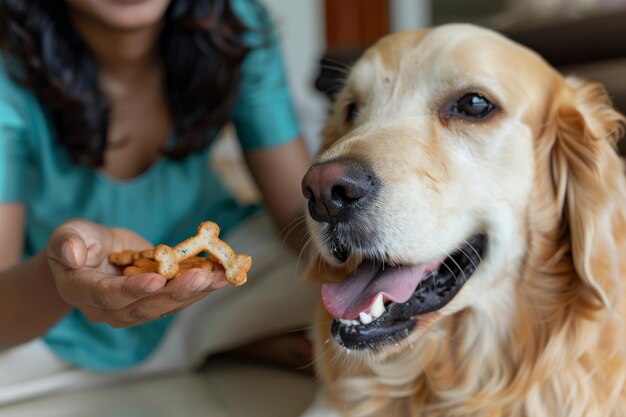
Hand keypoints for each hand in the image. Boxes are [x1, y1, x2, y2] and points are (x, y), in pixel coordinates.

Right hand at [47, 219, 227, 326]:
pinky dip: (201, 288)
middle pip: (144, 307)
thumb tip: (72, 253)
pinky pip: (178, 298)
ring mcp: (133, 309)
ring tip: (221, 276)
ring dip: (196, 291)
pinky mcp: (154, 302)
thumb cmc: (77, 242)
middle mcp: (109, 309)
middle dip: (175, 292)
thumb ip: (67, 243)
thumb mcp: (66, 235)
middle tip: (202, 276)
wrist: (92, 255)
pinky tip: (222, 276)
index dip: (132, 289)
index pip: (108, 295)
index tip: (157, 279)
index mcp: (82, 292)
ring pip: (166, 306)